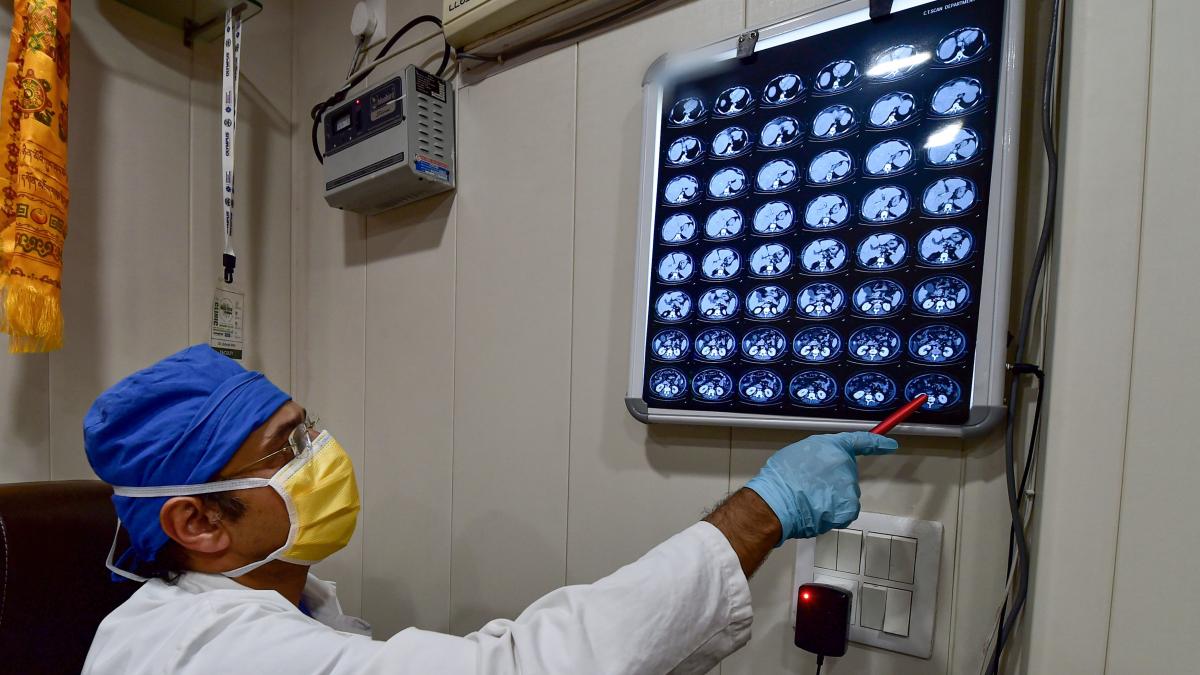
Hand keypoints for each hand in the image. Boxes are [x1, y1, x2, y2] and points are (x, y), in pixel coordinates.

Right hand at [745, 431, 897, 543]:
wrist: (777, 502)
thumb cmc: (781, 477)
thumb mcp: (798, 452)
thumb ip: (818, 454)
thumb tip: (824, 462)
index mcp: (833, 446)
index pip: (861, 441)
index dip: (878, 442)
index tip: (890, 444)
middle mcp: (846, 465)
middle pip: (846, 473)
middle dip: (833, 480)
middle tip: (810, 485)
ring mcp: (849, 488)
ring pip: (844, 494)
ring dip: (831, 497)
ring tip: (809, 499)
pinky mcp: (849, 508)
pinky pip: (843, 510)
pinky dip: (832, 513)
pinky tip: (816, 510)